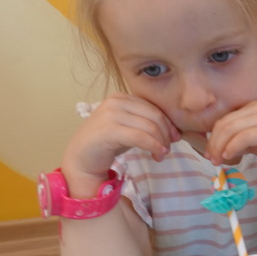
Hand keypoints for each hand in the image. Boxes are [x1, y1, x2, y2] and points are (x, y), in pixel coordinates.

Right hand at [62, 93, 179, 192]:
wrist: (81, 158)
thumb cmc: (107, 143)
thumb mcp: (129, 127)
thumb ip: (146, 122)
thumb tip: (174, 130)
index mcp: (121, 97)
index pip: (153, 107)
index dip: (168, 123)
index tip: (175, 137)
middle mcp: (116, 101)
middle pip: (154, 115)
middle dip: (166, 133)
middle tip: (168, 148)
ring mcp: (111, 114)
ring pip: (150, 126)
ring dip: (161, 142)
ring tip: (161, 154)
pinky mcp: (109, 130)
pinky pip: (141, 137)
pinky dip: (153, 146)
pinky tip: (157, 155)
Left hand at [205, 102, 256, 172]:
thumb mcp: (252, 141)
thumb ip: (236, 139)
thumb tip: (215, 149)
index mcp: (251, 107)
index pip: (223, 120)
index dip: (212, 138)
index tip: (209, 154)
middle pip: (224, 124)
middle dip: (213, 143)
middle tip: (211, 160)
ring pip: (231, 129)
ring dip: (220, 147)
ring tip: (218, 161)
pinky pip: (244, 137)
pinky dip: (233, 147)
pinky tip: (229, 156)